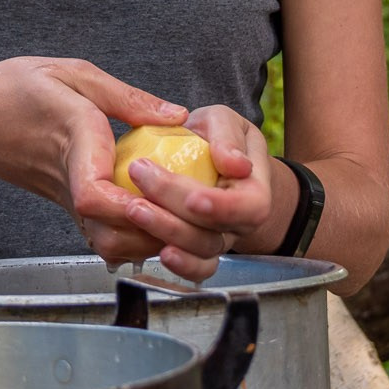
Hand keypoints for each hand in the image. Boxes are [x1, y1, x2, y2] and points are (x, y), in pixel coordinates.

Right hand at [0, 57, 187, 267]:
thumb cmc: (12, 90)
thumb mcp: (71, 73)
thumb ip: (126, 97)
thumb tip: (178, 115)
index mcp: (73, 139)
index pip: (95, 194)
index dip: (128, 205)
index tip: (155, 193)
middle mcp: (72, 181)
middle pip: (112, 235)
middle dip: (156, 231)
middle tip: (191, 210)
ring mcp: (67, 200)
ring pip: (109, 244)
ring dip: (148, 237)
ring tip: (180, 212)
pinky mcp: (67, 207)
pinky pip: (102, 235)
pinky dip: (134, 234)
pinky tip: (158, 212)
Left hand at [121, 104, 274, 281]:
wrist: (212, 158)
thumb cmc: (218, 137)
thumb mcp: (224, 121)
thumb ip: (227, 136)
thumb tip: (234, 163)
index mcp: (255, 192)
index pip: (248, 208)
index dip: (221, 208)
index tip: (193, 198)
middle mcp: (239, 224)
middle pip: (214, 234)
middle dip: (176, 214)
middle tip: (142, 178)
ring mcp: (217, 240)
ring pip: (199, 252)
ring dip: (165, 234)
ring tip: (134, 209)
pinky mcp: (196, 250)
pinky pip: (192, 267)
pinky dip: (175, 264)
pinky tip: (152, 250)